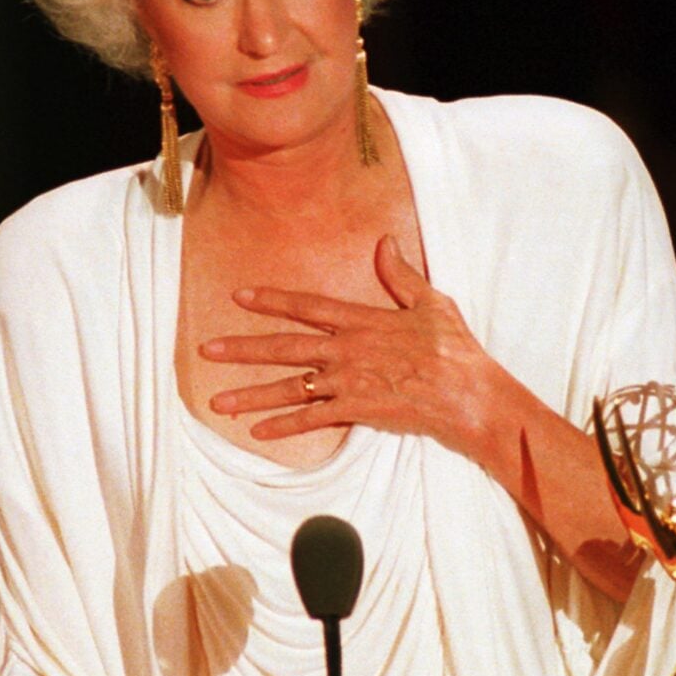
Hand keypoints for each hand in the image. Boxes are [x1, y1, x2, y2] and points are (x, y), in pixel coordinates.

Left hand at [201, 235, 497, 456]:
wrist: (468, 395)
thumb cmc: (454, 350)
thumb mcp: (431, 303)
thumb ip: (401, 275)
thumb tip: (384, 242)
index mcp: (362, 322)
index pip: (307, 307)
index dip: (272, 301)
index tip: (240, 297)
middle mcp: (347, 351)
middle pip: (284, 348)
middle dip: (242, 349)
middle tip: (207, 349)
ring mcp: (349, 383)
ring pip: (289, 389)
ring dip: (251, 395)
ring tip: (217, 402)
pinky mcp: (357, 412)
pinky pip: (312, 421)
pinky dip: (284, 427)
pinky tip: (257, 432)